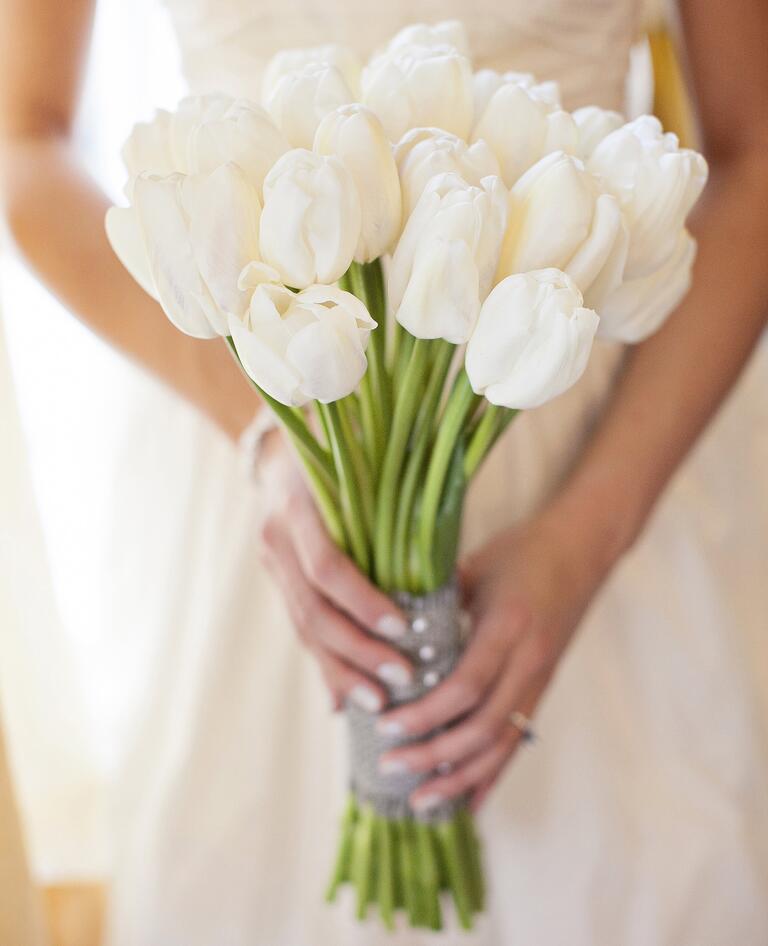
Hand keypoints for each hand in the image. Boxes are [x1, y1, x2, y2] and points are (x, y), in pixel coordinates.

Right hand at [258, 428, 413, 711]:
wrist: (287, 446)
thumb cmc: (347, 451)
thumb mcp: (366, 464)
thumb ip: (393, 500)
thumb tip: (447, 550)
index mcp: (298, 504)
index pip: (326, 567)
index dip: (362, 603)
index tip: (403, 630)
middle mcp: (276, 537)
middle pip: (312, 610)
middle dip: (356, 651)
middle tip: (401, 681)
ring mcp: (271, 561)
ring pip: (303, 628)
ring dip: (341, 670)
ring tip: (380, 703)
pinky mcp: (277, 579)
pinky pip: (302, 629)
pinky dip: (327, 664)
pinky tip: (346, 698)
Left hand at [377, 512, 613, 811]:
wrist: (584, 548)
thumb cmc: (524, 549)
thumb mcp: (476, 565)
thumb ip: (435, 599)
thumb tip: (384, 628)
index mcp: (509, 627)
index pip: (466, 686)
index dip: (426, 714)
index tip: (388, 728)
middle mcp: (529, 660)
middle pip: (483, 727)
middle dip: (434, 755)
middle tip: (390, 766)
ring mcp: (540, 678)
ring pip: (502, 744)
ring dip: (461, 777)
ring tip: (422, 800)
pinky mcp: (544, 687)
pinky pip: (517, 739)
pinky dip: (492, 774)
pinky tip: (469, 801)